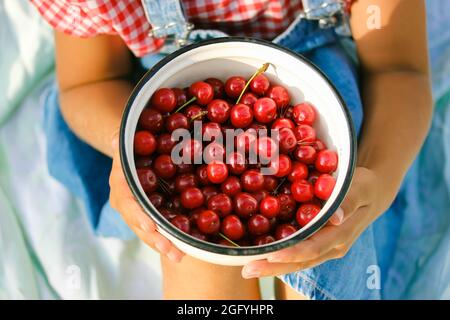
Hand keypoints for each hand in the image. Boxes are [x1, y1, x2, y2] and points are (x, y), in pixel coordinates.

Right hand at [109, 133, 184, 262]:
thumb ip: (125, 138)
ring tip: (180, 256)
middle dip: (156, 239)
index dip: (138, 215)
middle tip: (175, 252)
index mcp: (120, 184)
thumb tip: (118, 138)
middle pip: (139, 224)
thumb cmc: (130, 142)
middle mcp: (125, 202)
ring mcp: (135, 210)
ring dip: (163, 245)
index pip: (126, 202)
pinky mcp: (147, 213)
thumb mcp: (127, 137)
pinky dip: (167, 239)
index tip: (152, 226)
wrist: (126, 150)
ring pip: (147, 232)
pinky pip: (155, 228)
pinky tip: (182, 247)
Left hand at [241, 167, 385, 277]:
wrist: (371, 194)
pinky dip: (277, 253)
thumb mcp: (361, 187)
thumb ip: (348, 200)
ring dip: (272, 265)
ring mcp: (323, 247)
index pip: (314, 248)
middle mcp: (331, 247)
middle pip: (300, 261)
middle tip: (247, 270)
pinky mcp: (315, 241)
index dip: (292, 253)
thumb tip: (335, 217)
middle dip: (274, 267)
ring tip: (247, 266)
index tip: (271, 255)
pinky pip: (295, 251)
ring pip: (296, 261)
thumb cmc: (365, 187)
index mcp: (341, 235)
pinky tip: (257, 251)